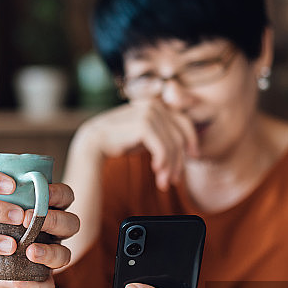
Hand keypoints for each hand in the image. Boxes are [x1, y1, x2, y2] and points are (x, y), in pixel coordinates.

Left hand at [0, 182, 78, 287]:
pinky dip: (36, 285)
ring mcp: (52, 257)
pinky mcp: (42, 279)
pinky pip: (48, 286)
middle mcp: (56, 233)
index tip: (42, 191)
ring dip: (49, 253)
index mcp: (50, 210)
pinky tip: (20, 282)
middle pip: (71, 224)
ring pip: (65, 255)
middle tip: (26, 219)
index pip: (66, 196)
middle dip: (53, 221)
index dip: (58, 193)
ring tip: (29, 252)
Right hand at [80, 98, 197, 189]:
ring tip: (164, 183)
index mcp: (158, 104)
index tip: (193, 158)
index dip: (192, 141)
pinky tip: (156, 172)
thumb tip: (186, 146)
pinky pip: (163, 149)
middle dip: (179, 161)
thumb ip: (163, 133)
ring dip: (170, 167)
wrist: (94, 142)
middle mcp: (155, 105)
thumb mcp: (146, 135)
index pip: (184, 123)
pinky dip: (163, 163)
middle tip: (174, 180)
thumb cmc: (120, 140)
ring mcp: (150, 113)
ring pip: (173, 145)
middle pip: (180, 136)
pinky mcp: (144, 125)